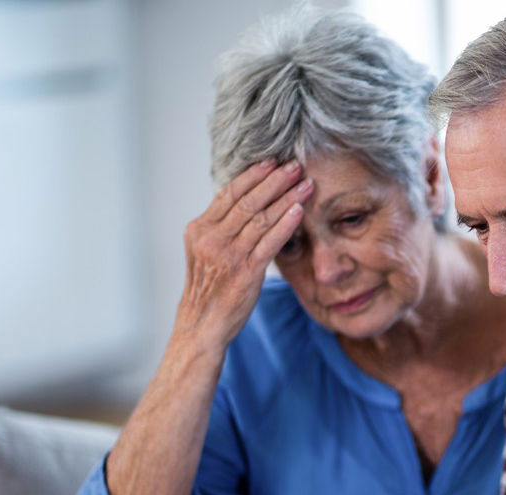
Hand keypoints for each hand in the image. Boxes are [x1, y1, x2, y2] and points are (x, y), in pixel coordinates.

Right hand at [175, 159, 311, 345]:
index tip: (272, 161)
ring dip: (286, 198)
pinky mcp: (245, 271)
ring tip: (305, 183)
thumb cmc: (210, 286)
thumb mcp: (206, 250)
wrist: (202, 323)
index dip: (253, 176)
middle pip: (247, 201)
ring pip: (260, 218)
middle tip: (295, 165)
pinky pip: (269, 242)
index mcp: (200, 229)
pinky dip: (285, 224)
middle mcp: (212, 238)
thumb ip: (222, 227)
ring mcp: (228, 254)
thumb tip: (247, 201)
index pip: (229, 194)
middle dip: (274, 180)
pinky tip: (299, 210)